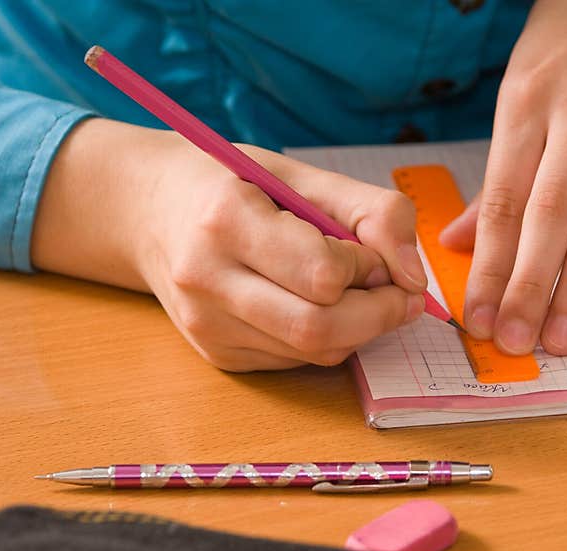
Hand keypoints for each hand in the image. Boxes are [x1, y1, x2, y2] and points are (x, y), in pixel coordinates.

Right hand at [33, 119, 427, 370]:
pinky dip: (327, 340)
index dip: (367, 269)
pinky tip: (317, 307)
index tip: (374, 254)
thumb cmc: (233, 184)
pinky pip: (296, 361)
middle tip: (400, 293)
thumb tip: (415, 276)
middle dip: (380, 314)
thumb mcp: (302, 174)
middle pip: (320, 328)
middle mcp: (206, 280)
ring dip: (358, 329)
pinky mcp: (216, 354)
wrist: (151, 212)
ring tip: (358, 293)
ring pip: (314, 352)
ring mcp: (207, 326)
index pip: (323, 274)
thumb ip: (373, 212)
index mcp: (226, 220)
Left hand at [439, 0, 566, 355]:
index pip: (501, 201)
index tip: (477, 318)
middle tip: (517, 342)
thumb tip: (455, 245)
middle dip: (530, 285)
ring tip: (564, 335)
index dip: (488, 265)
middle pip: (550, 214)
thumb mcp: (519, 98)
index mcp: (525, 106)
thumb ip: (495, 178)